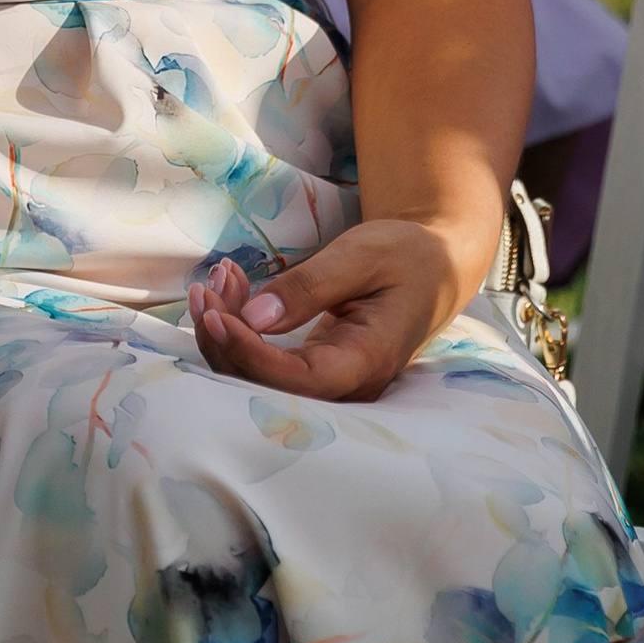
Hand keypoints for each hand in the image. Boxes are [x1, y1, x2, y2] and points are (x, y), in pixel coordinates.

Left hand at [188, 216, 469, 402]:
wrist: (434, 264)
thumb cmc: (406, 255)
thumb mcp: (362, 256)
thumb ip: (311, 288)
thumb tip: (254, 317)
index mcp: (367, 361)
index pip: (297, 380)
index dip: (250, 354)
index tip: (217, 315)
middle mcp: (348, 385)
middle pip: (268, 387)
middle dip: (226, 338)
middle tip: (209, 283)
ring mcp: (332, 382)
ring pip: (260, 377)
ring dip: (227, 330)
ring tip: (219, 276)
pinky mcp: (316, 369)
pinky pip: (268, 362)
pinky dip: (241, 327)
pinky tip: (232, 287)